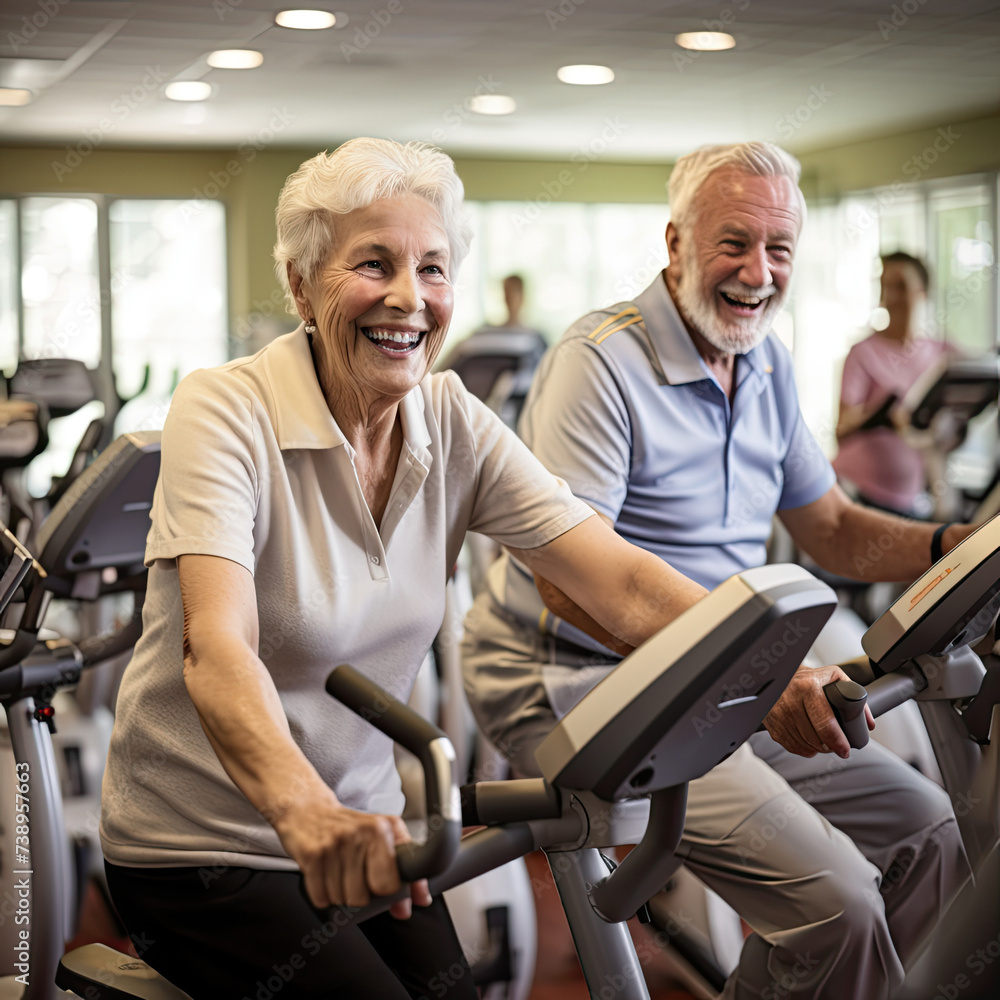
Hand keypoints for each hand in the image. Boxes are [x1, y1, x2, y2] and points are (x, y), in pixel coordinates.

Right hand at [274, 792, 431, 918]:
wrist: (308, 810)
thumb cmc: (349, 827)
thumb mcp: (383, 838)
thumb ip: (405, 871)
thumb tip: (420, 900)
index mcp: (382, 829)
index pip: (390, 883)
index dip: (386, 890)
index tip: (382, 882)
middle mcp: (359, 834)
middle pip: (363, 897)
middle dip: (360, 894)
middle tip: (357, 876)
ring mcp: (334, 844)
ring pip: (341, 899)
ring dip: (340, 894)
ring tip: (339, 872)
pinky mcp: (312, 855)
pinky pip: (321, 898)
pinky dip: (322, 894)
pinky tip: (324, 875)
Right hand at [763, 663, 874, 758]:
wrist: (779, 675)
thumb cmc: (810, 678)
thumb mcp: (834, 679)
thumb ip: (855, 698)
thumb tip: (868, 724)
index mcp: (808, 687)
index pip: (825, 722)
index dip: (838, 741)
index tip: (845, 749)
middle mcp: (790, 700)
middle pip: (814, 738)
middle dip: (830, 747)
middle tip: (837, 747)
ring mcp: (778, 713)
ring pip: (803, 744)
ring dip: (817, 748)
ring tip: (824, 742)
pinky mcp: (771, 724)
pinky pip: (791, 746)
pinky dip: (803, 748)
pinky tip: (809, 740)